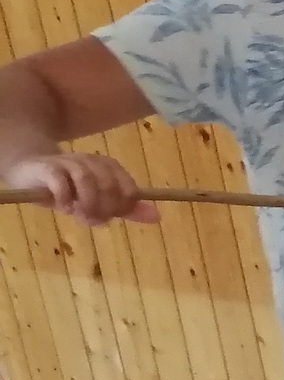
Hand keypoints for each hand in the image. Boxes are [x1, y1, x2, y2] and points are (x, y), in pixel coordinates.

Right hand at [3, 150, 156, 225]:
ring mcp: (68, 162)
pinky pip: (60, 180)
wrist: (31, 172)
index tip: (111, 216)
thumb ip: (126, 209)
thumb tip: (157, 217)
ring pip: (86, 179)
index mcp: (108, 167)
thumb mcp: (100, 200)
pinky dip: (65, 197)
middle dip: (104, 208)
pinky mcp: (47, 168)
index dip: (123, 207)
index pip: (128, 189)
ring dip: (86, 203)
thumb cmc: (70, 188)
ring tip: (80, 216)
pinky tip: (65, 208)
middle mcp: (91, 161)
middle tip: (92, 219)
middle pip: (109, 185)